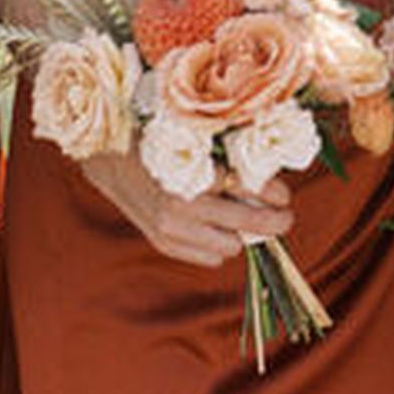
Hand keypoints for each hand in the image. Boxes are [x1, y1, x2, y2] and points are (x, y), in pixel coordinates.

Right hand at [79, 149, 292, 267]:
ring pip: (231, 247)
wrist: (109, 155)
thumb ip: (232, 152)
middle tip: (284, 217)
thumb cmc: (158, 137)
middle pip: (248, 224)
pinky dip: (218, 245)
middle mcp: (183, 203)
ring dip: (240, 233)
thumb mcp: (196, 135)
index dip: (275, 193)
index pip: (250, 187)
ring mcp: (171, 228)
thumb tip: (271, 175)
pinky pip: (210, 258)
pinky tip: (213, 227)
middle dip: (274, 221)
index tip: (284, 196)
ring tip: (241, 217)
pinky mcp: (164, 242)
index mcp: (194, 170)